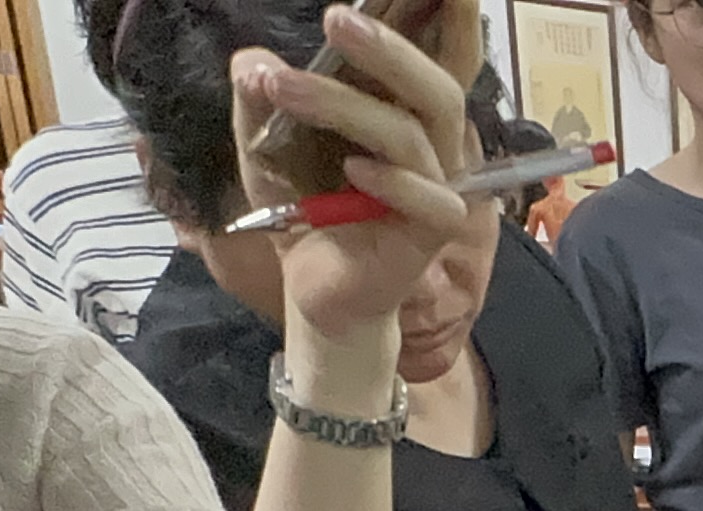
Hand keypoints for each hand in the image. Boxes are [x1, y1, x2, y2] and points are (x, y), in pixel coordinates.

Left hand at [235, 5, 483, 346]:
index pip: (438, 57)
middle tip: (334, 20)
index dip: (451, 18)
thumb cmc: (307, 210)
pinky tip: (350, 173)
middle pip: (436, 87)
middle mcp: (432, 145)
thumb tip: (251, 61)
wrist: (316, 291)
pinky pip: (426, 198)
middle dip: (387, 49)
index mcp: (405, 113)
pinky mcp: (434, 231)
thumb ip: (261, 101)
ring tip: (282, 86)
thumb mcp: (269, 147)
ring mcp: (438, 188)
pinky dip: (389, 181)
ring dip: (344, 106)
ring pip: (409, 134)